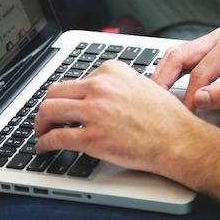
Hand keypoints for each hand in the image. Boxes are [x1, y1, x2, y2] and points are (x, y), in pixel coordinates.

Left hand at [33, 60, 219, 175]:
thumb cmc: (167, 118)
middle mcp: (100, 87)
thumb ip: (118, 86)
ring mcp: (94, 112)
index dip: (68, 96)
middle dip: (47, 108)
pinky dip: (44, 143)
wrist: (179, 140)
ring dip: (40, 124)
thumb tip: (99, 95)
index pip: (76, 80)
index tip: (65, 105)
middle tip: (47, 119)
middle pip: (55, 92)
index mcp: (111, 72)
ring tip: (42, 132)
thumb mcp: (142, 86)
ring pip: (48, 111)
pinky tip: (44, 147)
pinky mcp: (91, 137)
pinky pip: (56, 137)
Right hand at [152, 27, 219, 110]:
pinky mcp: (212, 53)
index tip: (187, 114)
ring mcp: (213, 44)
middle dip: (162, 77)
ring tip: (153, 94)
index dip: (190, 95)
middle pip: (179, 55)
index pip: (200, 71)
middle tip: (150, 99)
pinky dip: (173, 73)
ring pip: (178, 56)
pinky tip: (165, 87)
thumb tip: (200, 99)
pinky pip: (186, 61)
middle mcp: (218, 39)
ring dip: (164, 73)